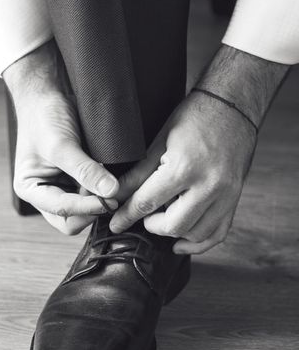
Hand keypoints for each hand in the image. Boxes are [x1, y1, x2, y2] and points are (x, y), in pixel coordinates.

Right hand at [3, 41, 119, 234]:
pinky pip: (91, 197)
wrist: (46, 95)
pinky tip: (112, 181)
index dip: (87, 208)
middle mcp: (44, 194)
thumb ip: (85, 170)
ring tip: (114, 186)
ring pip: (83, 213)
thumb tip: (110, 192)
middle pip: (71, 221)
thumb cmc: (44, 117)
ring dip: (99, 204)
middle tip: (113, 196)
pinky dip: (102, 194)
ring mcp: (60, 189)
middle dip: (92, 212)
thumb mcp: (62, 144)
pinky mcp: (75, 181)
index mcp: (30, 189)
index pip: (61, 211)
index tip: (110, 199)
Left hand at [109, 92, 256, 253]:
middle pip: (173, 225)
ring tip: (160, 218)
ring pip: (195, 233)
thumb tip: (113, 195)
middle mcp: (208, 185)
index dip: (126, 216)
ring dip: (173, 232)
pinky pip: (218, 233)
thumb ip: (137, 173)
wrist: (232, 107)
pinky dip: (198, 242)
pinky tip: (181, 242)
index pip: (147, 202)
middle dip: (151, 225)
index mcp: (184, 168)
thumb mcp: (158, 142)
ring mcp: (226, 194)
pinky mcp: (236, 198)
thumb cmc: (192, 118)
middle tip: (141, 214)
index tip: (115, 224)